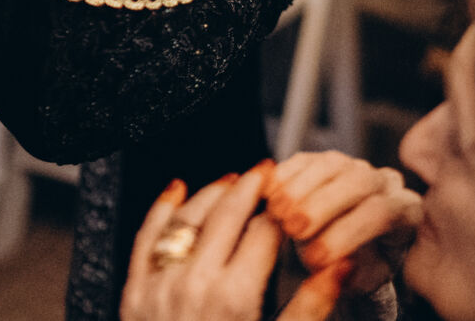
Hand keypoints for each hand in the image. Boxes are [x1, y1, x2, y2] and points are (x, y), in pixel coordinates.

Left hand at [121, 162, 355, 320]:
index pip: (265, 233)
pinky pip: (146, 238)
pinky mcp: (134, 295)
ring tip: (234, 180)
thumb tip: (340, 265)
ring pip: (188, 218)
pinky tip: (178, 188)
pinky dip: (162, 209)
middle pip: (228, 214)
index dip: (284, 212)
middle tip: (269, 170)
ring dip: (213, 193)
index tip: (295, 201)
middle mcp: (194, 285)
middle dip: (251, 187)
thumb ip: (310, 306)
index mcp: (235, 298)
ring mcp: (159, 287)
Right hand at [265, 150, 422, 296]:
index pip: (380, 213)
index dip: (346, 234)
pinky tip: (269, 195)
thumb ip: (353, 272)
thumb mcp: (364, 280)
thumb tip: (336, 264)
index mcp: (405, 211)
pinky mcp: (325, 160)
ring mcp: (355, 166)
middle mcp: (384, 182)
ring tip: (277, 214)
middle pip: (358, 181)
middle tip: (293, 229)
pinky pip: (306, 159)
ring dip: (299, 188)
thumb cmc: (363, 269)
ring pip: (331, 164)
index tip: (317, 259)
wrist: (353, 255)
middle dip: (322, 204)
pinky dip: (285, 175)